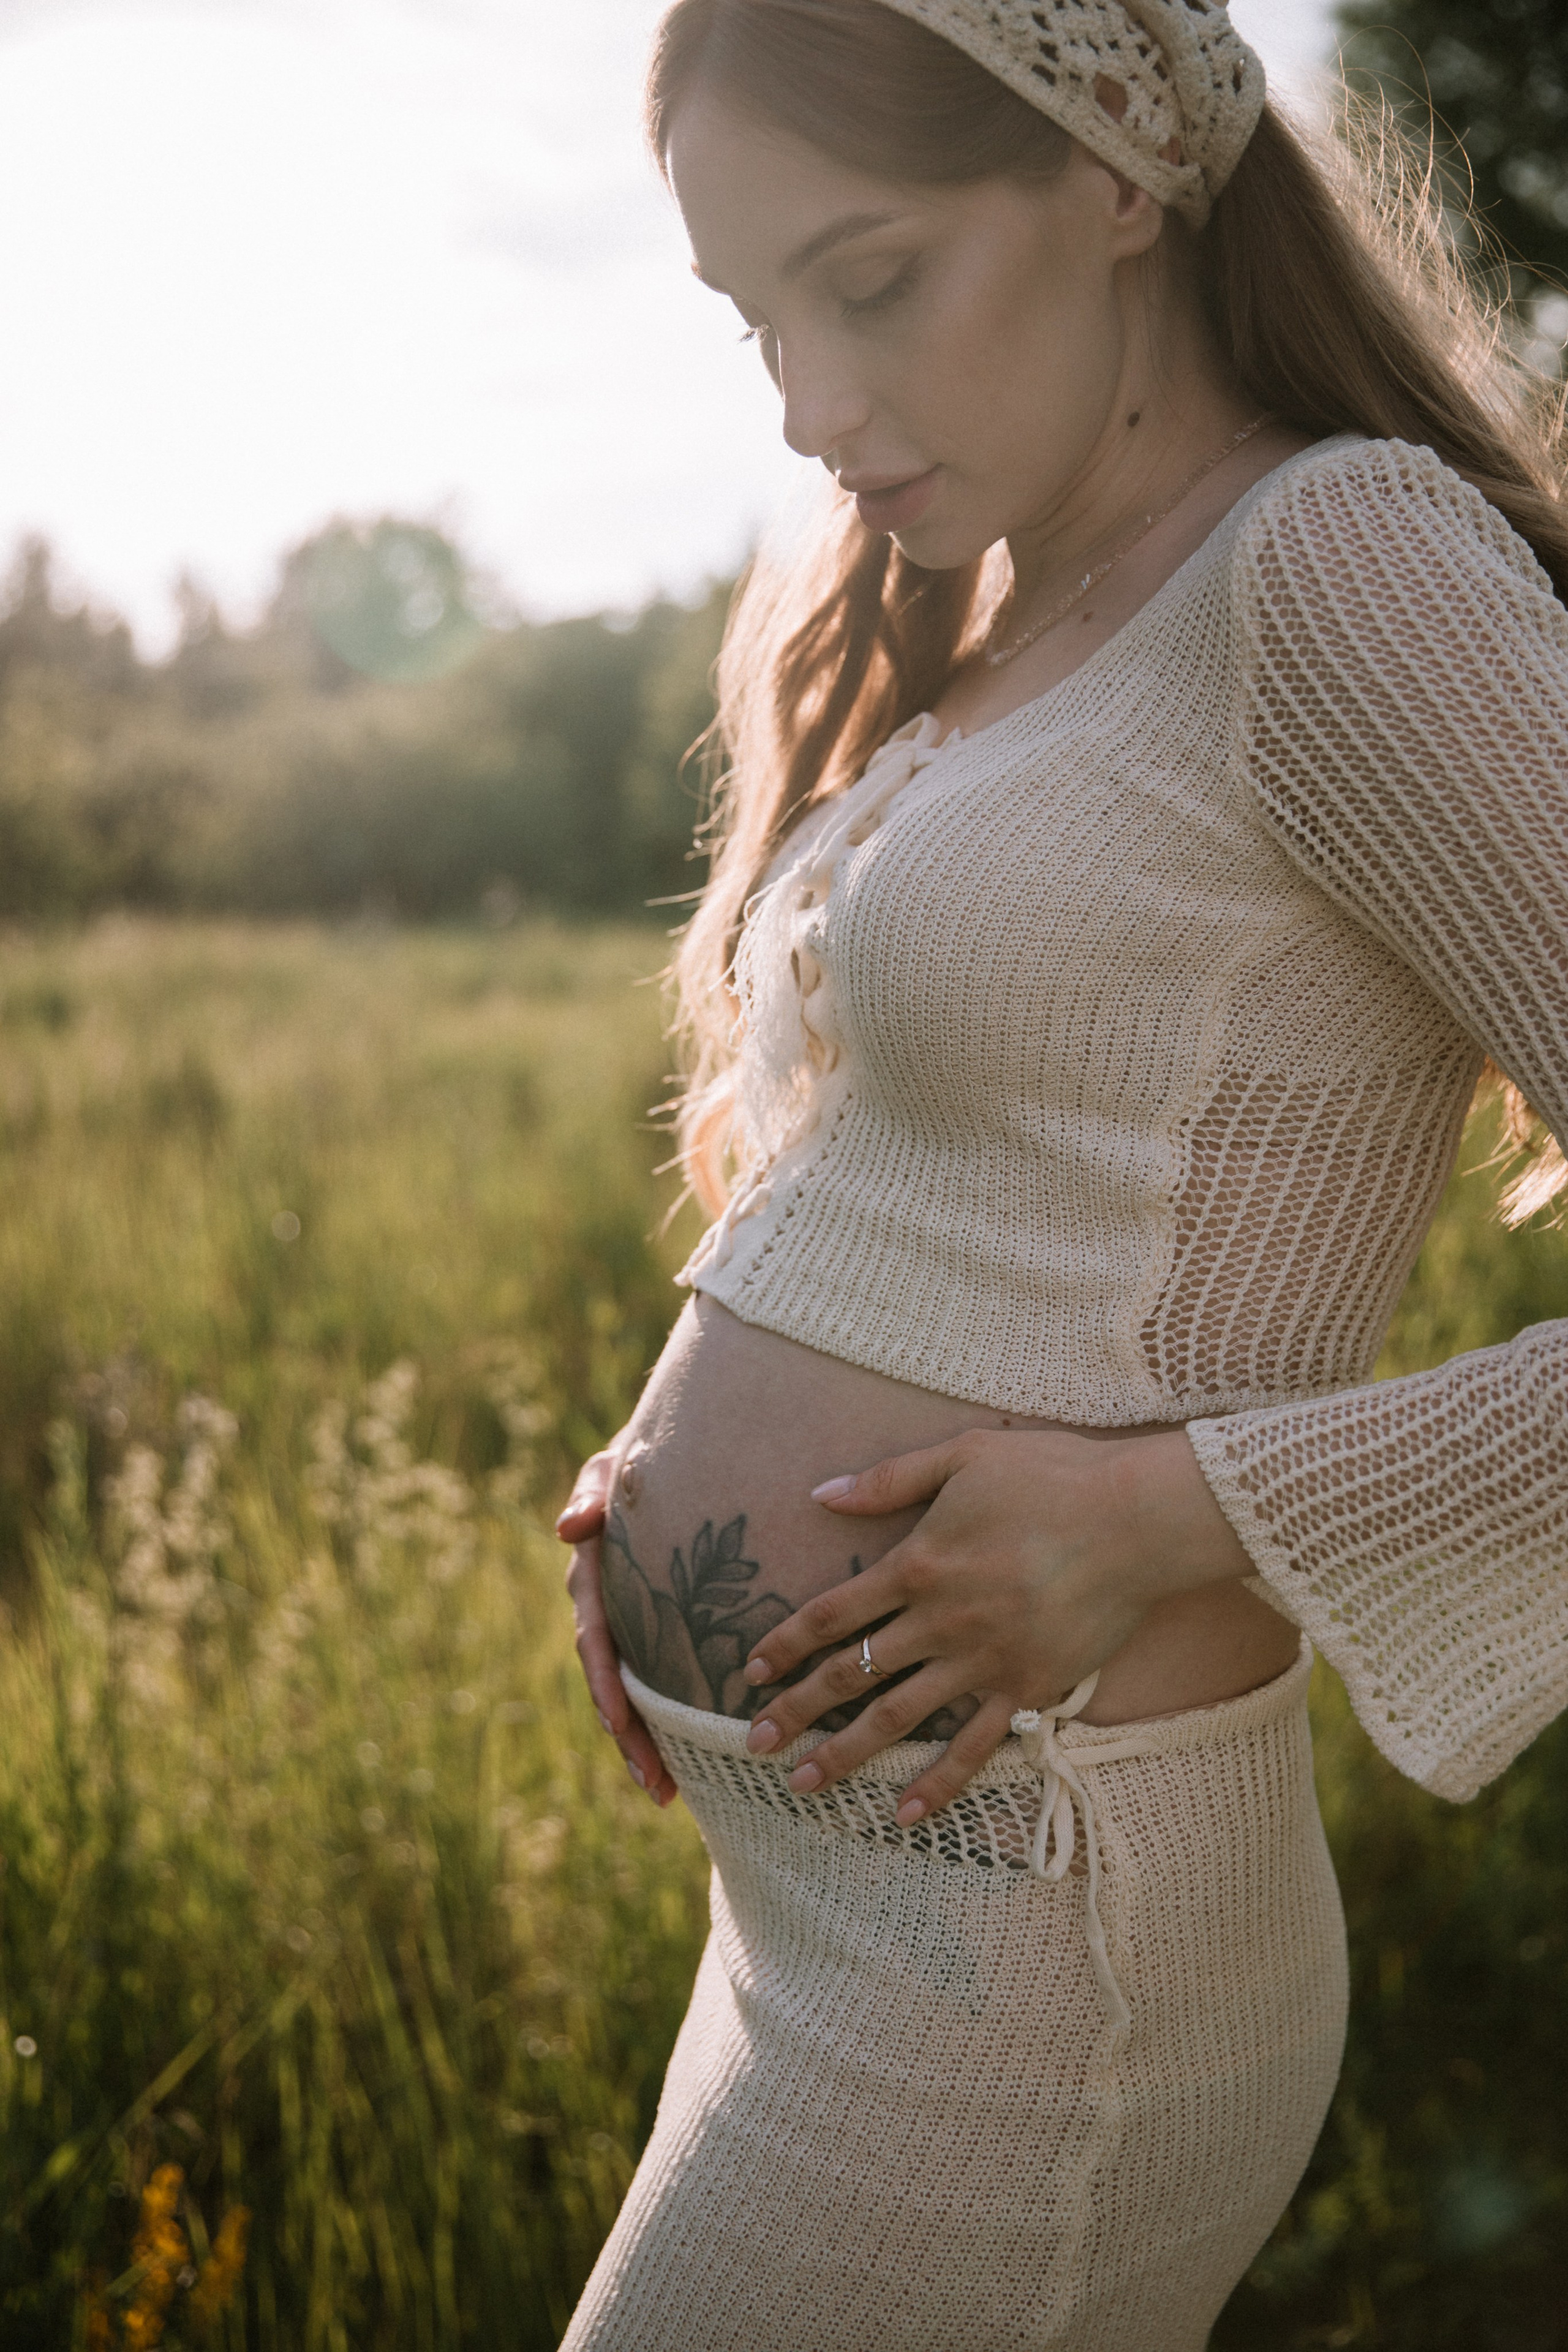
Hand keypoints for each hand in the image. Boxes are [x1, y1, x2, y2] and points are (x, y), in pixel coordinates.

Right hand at [558, 1446, 676, 1807]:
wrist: (666, 1454)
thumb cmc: (636, 1460)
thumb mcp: (612, 1466)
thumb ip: (592, 1492)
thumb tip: (567, 1528)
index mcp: (593, 1578)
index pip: (596, 1641)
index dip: (607, 1685)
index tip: (620, 1726)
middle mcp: (606, 1610)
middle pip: (613, 1685)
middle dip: (630, 1737)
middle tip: (658, 1785)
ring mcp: (630, 1623)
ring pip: (633, 1694)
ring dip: (646, 1744)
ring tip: (669, 1792)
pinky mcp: (656, 1627)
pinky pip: (657, 1679)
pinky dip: (667, 1719)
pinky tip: (689, 1759)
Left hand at [739, 1426, 1249, 1823]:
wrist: (1137, 1519)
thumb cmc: (1053, 1475)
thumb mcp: (963, 1455)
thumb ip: (890, 1479)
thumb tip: (822, 1493)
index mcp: (917, 1564)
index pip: (830, 1614)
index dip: (785, 1644)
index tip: (750, 1671)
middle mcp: (939, 1621)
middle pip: (850, 1674)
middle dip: (796, 1711)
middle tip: (752, 1743)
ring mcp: (982, 1661)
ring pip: (897, 1717)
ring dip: (844, 1754)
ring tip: (802, 1784)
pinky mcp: (1027, 1688)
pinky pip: (973, 1746)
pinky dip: (937, 1783)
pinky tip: (904, 1813)